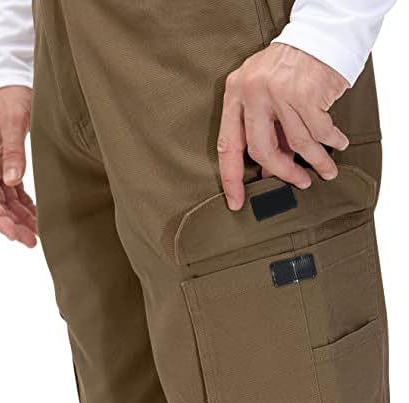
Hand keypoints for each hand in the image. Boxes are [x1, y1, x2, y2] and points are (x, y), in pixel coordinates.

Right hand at [0, 86, 36, 246]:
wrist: (9, 80)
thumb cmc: (9, 94)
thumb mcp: (14, 119)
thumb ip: (14, 150)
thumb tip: (13, 180)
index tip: (14, 235)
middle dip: (11, 224)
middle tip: (32, 242)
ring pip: (4, 199)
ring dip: (19, 218)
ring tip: (36, 235)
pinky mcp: (5, 163)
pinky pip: (13, 190)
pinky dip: (24, 204)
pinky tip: (35, 216)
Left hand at [218, 43, 349, 209]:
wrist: (316, 38)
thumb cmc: (287, 71)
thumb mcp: (265, 97)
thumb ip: (264, 132)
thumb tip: (270, 172)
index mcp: (235, 94)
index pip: (227, 145)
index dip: (231, 178)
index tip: (236, 201)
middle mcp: (252, 92)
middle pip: (262, 149)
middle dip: (282, 172)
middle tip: (298, 182)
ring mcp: (278, 91)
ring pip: (296, 142)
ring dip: (316, 160)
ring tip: (325, 171)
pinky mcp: (305, 92)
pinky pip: (319, 130)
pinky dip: (331, 141)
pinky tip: (337, 144)